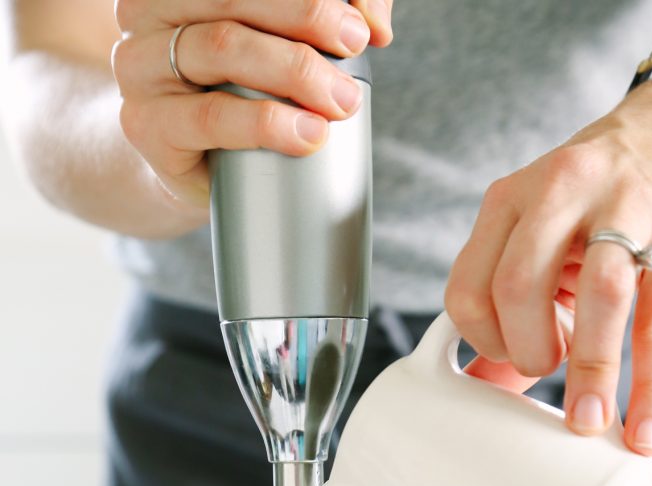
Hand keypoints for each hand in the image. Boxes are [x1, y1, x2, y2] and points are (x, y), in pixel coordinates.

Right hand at [112, 0, 391, 207]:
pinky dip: (267, 124)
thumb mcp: (274, 45)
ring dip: (295, 71)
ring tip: (341, 100)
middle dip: (309, 14)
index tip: (359, 19)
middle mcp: (149, 9)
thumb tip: (374, 26)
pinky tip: (308, 134)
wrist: (185, 167)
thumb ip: (322, 20)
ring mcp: (141, 66)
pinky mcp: (146, 124)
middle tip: (356, 45)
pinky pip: (211, 117)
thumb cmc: (238, 95)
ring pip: (224, 47)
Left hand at [445, 79, 651, 455]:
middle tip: (546, 366)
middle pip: (519, 287)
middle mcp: (559, 194)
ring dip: (589, 368)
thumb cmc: (585, 203)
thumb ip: (507, 310)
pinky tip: (647, 426)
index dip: (483, 340)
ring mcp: (624, 207)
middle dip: (527, 348)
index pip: (468, 288)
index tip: (509, 354)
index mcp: (507, 202)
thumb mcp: (532, 240)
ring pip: (600, 295)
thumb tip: (481, 388)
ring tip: (588, 420)